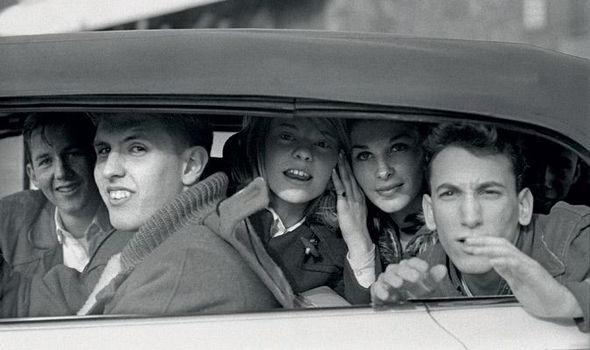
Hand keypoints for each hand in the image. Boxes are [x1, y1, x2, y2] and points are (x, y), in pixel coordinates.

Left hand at [331, 154, 371, 257]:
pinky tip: (334, 171)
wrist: (360, 238)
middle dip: (346, 163)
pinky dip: (337, 179)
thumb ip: (351, 203)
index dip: (350, 168)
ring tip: (339, 156)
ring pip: (347, 179)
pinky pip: (341, 188)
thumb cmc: (356, 228)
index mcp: (360, 197)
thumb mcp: (356, 212)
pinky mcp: (345, 204)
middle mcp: (357, 195)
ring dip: (342, 166)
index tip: (347, 158)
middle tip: (342, 151)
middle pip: (351, 176)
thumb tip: (344, 197)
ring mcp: (352, 199)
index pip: (355, 179)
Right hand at [371, 258, 446, 305]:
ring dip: (393, 278)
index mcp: (409, 269)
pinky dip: (380, 290)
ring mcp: (387, 282)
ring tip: (399, 283)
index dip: (418, 264)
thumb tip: (442, 268)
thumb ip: (434, 278)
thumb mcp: (428, 287)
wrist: (404, 307)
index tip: (425, 268)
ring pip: (387, 275)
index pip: (412, 262)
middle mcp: (397, 273)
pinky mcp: (378, 291)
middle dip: (406, 271)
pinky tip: (386, 295)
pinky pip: (376, 288)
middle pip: (399, 267)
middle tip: (415, 277)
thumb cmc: (415, 294)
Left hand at [463, 236, 582, 317]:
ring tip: (474, 249)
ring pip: (507, 251)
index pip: (499, 247)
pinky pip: (517, 264)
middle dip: (483, 242)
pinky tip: (493, 260)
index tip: (469, 243)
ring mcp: (528, 265)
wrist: (559, 304)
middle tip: (467, 242)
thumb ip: (506, 271)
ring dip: (489, 249)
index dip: (483, 243)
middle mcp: (522, 260)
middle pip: (501, 244)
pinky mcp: (533, 274)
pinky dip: (504, 260)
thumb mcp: (516, 282)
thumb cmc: (539, 294)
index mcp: (517, 262)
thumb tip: (493, 261)